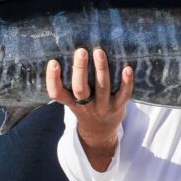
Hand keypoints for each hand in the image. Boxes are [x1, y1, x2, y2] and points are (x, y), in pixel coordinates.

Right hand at [47, 48, 133, 170]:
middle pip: (80, 89)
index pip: (57, 93)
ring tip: (99, 52)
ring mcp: (102, 107)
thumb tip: (69, 49)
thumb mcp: (73, 99)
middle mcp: (85, 106)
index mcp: (71, 102)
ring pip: (102, 88)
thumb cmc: (85, 106)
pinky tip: (127, 68)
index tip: (53, 62)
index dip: (53, 79)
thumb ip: (71, 81)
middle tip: (81, 51)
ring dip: (101, 70)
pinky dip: (126, 82)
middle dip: (80, 70)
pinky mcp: (118, 107)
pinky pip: (124, 94)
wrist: (100, 131)